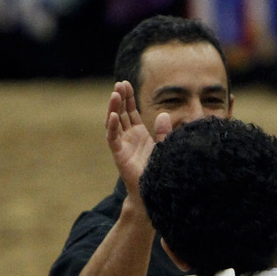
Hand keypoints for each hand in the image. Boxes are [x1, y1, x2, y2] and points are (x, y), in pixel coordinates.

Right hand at [105, 81, 170, 199]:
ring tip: (114, 94)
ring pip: (114, 123)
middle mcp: (128, 137)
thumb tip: (164, 114)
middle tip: (119, 84)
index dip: (128, 98)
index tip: (126, 84)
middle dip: (120, 98)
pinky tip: (113, 115)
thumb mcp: (164, 148)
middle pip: (121, 113)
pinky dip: (112, 127)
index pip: (130, 112)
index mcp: (139, 134)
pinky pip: (113, 138)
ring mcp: (122, 145)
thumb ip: (164, 132)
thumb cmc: (158, 171)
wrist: (152, 192)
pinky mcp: (118, 154)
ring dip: (113, 108)